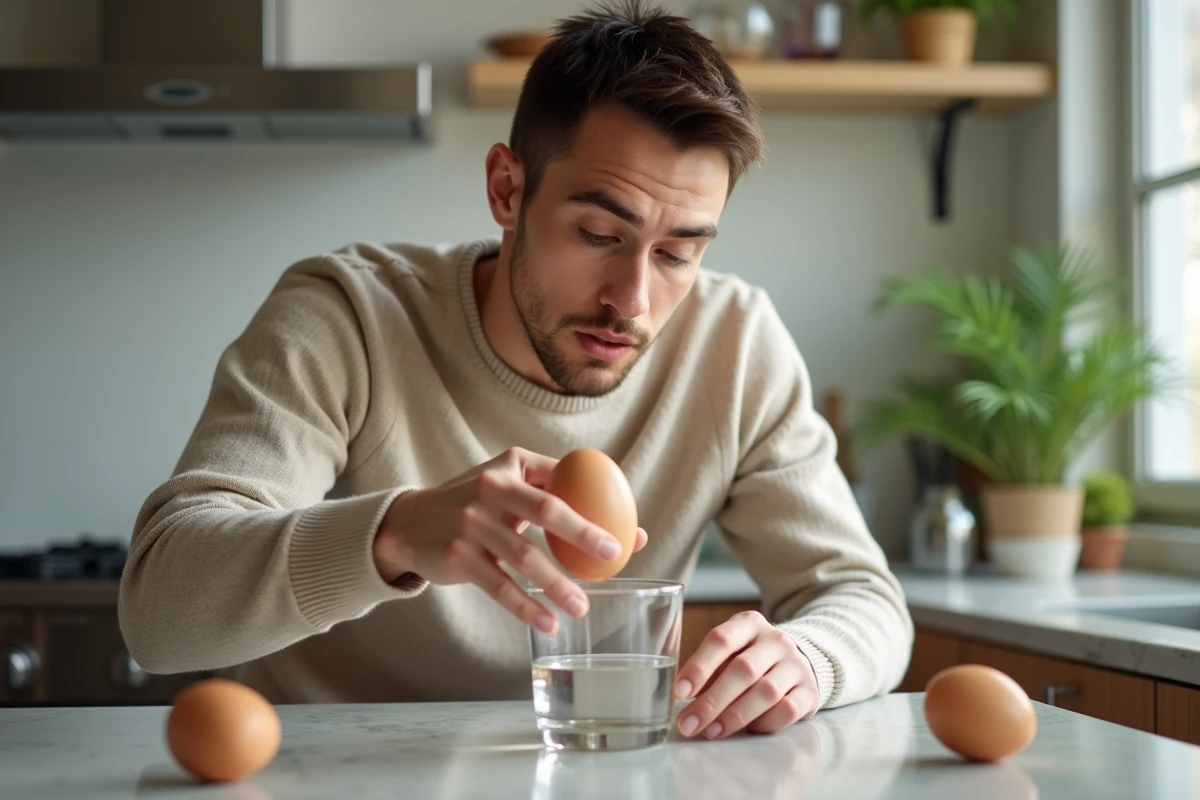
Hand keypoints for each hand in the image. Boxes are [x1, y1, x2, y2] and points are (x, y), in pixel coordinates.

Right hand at [372, 447, 647, 632]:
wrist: (408, 524)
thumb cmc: (474, 503)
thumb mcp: (506, 480)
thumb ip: (553, 491)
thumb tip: (621, 525)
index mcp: (510, 467)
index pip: (563, 486)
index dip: (597, 509)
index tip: (627, 537)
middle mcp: (489, 489)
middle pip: (547, 510)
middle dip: (583, 535)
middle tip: (611, 559)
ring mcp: (471, 523)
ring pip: (524, 557)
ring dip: (557, 585)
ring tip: (582, 607)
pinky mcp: (458, 556)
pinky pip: (499, 585)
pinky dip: (525, 606)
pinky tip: (548, 622)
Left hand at [674, 611, 818, 739]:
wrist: (798, 662)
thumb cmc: (752, 659)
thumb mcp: (730, 653)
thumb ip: (709, 670)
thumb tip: (683, 697)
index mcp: (749, 624)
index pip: (721, 640)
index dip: (699, 667)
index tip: (680, 692)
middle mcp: (775, 640)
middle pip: (743, 670)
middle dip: (712, 701)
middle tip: (690, 723)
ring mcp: (796, 665)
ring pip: (765, 692)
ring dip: (735, 716)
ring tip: (712, 731)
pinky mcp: (810, 691)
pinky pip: (787, 710)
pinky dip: (765, 723)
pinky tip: (749, 729)